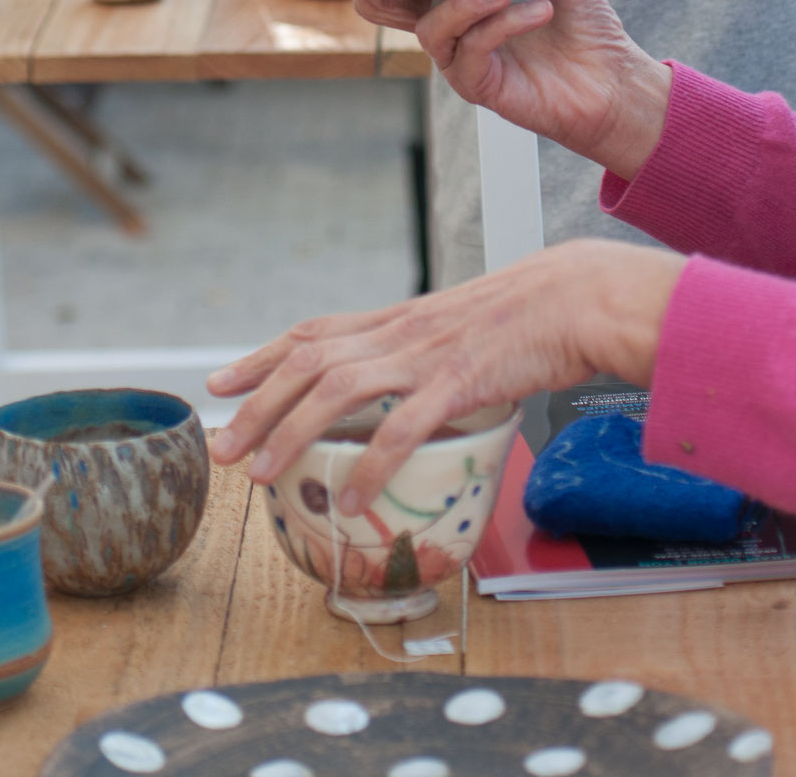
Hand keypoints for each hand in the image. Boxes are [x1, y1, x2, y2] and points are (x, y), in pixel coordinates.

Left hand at [208, 240, 685, 511]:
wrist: (577, 296)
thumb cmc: (525, 319)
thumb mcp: (458, 329)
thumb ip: (423, 356)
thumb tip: (398, 398)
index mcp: (397, 320)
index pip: (311, 331)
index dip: (259, 356)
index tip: (218, 383)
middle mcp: (399, 332)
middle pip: (307, 359)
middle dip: (256, 403)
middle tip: (221, 446)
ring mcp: (426, 354)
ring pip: (338, 387)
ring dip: (291, 432)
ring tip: (261, 474)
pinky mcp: (460, 380)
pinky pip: (404, 426)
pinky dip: (371, 464)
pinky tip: (351, 499)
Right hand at [347, 0, 670, 181]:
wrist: (613, 76)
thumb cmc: (582, 18)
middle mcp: (446, 24)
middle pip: (378, 6)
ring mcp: (458, 58)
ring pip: (428, 28)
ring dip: (464, 2)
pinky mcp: (478, 85)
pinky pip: (473, 51)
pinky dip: (505, 25)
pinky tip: (540, 10)